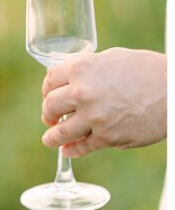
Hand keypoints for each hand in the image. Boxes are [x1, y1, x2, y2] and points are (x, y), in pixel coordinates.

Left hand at [41, 47, 166, 157]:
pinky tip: (68, 150)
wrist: (174, 91)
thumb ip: (87, 68)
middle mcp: (82, 93)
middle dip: (48, 113)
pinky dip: (73, 150)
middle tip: (50, 117)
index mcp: (80, 69)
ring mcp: (94, 117)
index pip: (50, 81)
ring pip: (62, 131)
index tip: (48, 95)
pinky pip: (84, 146)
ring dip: (53, 137)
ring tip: (49, 139)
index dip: (47, 90)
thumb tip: (70, 78)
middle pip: (50, 106)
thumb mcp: (111, 58)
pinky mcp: (108, 137)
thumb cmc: (147, 70)